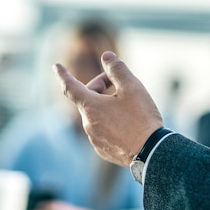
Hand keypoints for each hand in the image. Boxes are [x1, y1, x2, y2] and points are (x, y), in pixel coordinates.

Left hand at [53, 51, 162, 166]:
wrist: (153, 153)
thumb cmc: (142, 118)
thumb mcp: (132, 87)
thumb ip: (117, 69)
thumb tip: (106, 57)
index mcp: (90, 107)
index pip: (70, 86)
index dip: (63, 74)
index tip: (57, 66)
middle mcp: (88, 124)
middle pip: (88, 98)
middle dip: (101, 87)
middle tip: (121, 84)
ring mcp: (94, 139)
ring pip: (96, 115)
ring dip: (106, 105)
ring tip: (129, 106)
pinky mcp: (103, 150)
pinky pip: (102, 130)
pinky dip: (110, 122)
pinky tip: (129, 124)